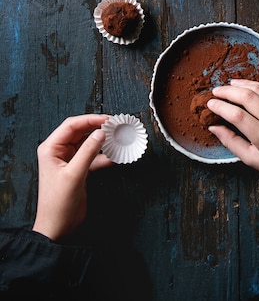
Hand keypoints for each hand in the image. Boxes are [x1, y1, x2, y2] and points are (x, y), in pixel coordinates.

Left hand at [32, 114, 112, 240]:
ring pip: (88, 143)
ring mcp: (68, 160)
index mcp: (51, 148)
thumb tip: (100, 133)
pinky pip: (92, 157)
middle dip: (97, 128)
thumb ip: (88, 152)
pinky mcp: (78, 170)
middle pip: (80, 132)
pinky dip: (103, 156)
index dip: (90, 120)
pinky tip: (115, 157)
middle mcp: (58, 151)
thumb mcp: (74, 175)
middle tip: (114, 125)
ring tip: (117, 138)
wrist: (57, 228)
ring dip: (102, 141)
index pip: (71, 125)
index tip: (107, 119)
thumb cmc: (58, 204)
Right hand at [207, 80, 258, 202]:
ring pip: (258, 89)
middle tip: (215, 91)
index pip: (237, 116)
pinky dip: (255, 85)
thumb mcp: (253, 161)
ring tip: (227, 86)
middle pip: (246, 97)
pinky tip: (245, 86)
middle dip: (227, 92)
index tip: (210, 104)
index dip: (220, 107)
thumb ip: (232, 142)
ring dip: (240, 85)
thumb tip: (213, 127)